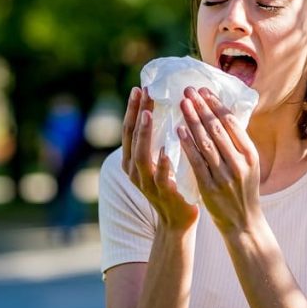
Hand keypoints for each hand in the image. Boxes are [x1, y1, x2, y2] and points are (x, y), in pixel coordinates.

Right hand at [121, 87, 198, 230]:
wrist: (178, 219)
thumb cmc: (171, 183)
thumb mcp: (159, 159)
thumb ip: (158, 140)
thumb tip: (165, 108)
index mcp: (131, 160)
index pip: (129, 129)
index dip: (133, 109)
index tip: (139, 88)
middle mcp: (134, 170)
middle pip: (132, 138)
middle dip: (137, 114)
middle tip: (144, 92)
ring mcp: (147, 183)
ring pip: (141, 155)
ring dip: (144, 134)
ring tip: (149, 114)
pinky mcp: (163, 193)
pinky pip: (161, 177)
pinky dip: (162, 163)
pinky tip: (166, 150)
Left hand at [178, 87, 262, 235]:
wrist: (243, 223)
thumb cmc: (243, 190)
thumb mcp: (249, 165)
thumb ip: (237, 143)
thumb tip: (222, 114)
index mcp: (251, 154)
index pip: (232, 123)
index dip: (216, 105)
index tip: (204, 90)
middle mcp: (240, 163)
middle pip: (218, 128)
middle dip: (202, 107)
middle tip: (189, 90)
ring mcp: (224, 176)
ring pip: (206, 142)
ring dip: (193, 120)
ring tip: (183, 104)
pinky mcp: (210, 188)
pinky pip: (197, 161)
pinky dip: (188, 144)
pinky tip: (179, 130)